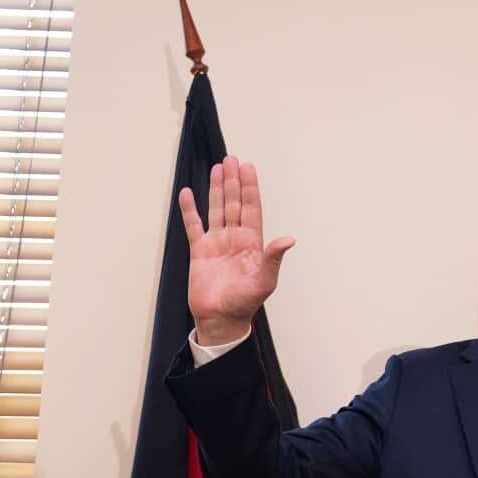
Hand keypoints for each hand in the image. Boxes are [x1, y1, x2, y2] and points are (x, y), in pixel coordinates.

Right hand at [178, 155, 295, 344]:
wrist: (220, 318)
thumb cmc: (245, 302)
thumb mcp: (264, 280)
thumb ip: (274, 257)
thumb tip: (289, 239)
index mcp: (252, 243)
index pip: (251, 209)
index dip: (250, 188)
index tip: (248, 168)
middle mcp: (235, 239)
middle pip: (234, 203)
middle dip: (234, 182)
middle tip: (232, 159)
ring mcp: (217, 243)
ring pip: (216, 209)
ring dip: (217, 189)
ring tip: (217, 168)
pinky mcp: (199, 251)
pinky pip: (193, 225)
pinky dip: (190, 210)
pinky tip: (188, 193)